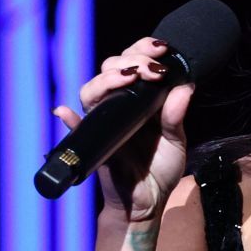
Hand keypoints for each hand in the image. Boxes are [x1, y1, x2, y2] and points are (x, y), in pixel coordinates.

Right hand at [51, 37, 195, 220]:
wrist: (147, 202)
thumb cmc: (159, 170)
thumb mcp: (176, 142)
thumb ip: (176, 116)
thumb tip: (184, 87)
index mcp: (138, 100)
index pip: (132, 63)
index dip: (142, 50)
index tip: (161, 48)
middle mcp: (118, 106)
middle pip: (110, 69)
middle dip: (132, 60)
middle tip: (153, 69)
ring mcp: (104, 123)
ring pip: (92, 91)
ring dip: (108, 80)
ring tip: (130, 78)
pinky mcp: (94, 143)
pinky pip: (76, 129)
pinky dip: (69, 119)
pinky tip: (65, 112)